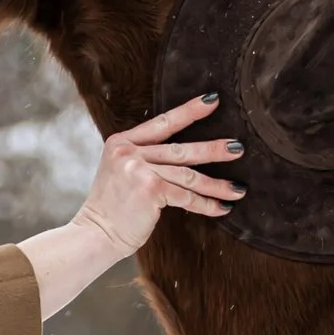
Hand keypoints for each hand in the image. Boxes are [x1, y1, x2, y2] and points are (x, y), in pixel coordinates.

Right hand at [70, 92, 243, 255]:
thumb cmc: (112, 209)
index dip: (189, 111)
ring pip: (188, 174)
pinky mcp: (150, 188)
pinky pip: (186, 195)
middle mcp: (129, 152)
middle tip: (238, 147)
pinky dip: (205, 204)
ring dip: (216, 184)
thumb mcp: (121, 172)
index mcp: (121, 143)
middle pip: (180, 148)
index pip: (161, 122)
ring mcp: (139, 169)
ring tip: (238, 189)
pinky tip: (221, 208)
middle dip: (213, 149)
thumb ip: (144, 159)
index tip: (212, 100)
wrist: (94, 234)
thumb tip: (184, 157)